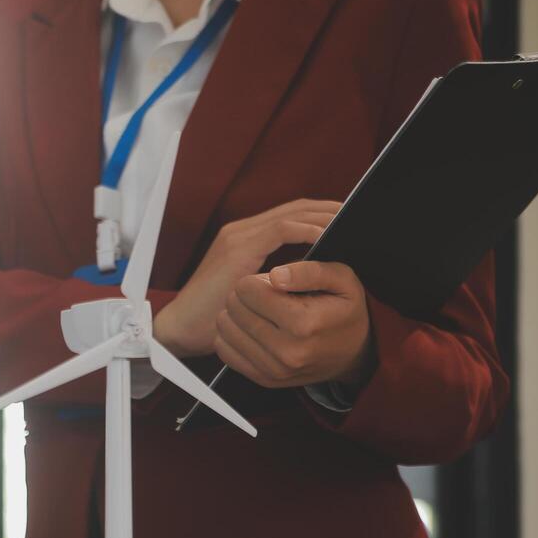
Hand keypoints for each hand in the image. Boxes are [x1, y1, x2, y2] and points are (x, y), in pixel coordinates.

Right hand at [154, 199, 341, 357]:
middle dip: (329, 209)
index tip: (346, 222)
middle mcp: (240, 231)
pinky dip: (307, 230)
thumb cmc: (213, 317)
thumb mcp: (250, 293)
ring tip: (348, 222)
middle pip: (295, 207)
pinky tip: (326, 236)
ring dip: (323, 216)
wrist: (180, 329)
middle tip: (356, 215)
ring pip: (292, 213)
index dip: (320, 214)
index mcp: (243, 238)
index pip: (290, 214)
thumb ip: (272, 279)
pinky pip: (282, 229)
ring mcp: (238, 237)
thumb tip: (303, 277)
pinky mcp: (239, 249)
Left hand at [214, 262, 374, 389]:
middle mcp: (288, 350)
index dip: (255, 281)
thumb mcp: (342, 280)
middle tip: (263, 296)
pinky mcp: (264, 379)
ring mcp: (274, 369)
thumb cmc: (345, 311)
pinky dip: (231, 335)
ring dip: (235, 314)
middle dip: (244, 296)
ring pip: (225, 329)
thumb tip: (276, 275)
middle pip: (235, 308)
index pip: (249, 290)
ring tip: (256, 311)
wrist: (354, 353)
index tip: (268, 284)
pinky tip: (249, 328)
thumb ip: (310, 271)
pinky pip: (225, 351)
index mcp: (305, 323)